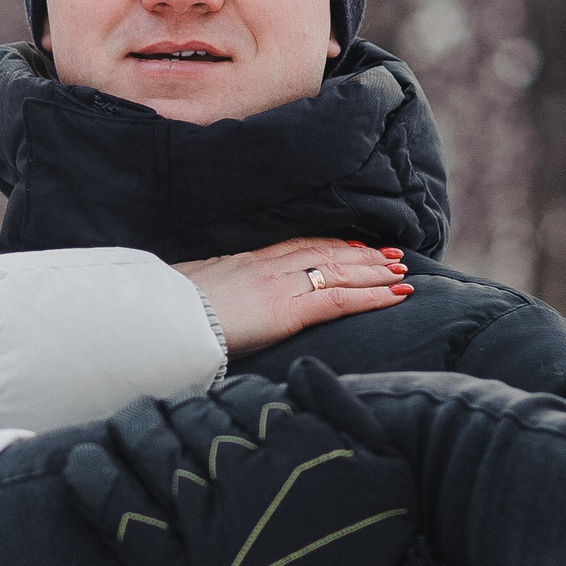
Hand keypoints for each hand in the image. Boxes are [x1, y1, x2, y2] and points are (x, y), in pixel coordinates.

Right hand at [174, 236, 410, 355]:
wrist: (162, 319)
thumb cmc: (168, 310)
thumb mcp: (188, 288)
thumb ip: (207, 288)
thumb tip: (204, 296)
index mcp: (243, 260)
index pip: (296, 246)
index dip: (328, 245)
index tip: (352, 246)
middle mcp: (267, 266)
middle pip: (325, 253)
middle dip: (361, 255)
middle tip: (391, 255)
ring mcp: (279, 286)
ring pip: (340, 271)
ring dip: (375, 272)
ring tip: (402, 272)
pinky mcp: (287, 311)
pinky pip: (339, 300)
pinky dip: (372, 297)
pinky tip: (396, 295)